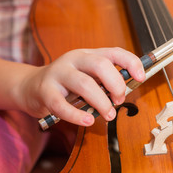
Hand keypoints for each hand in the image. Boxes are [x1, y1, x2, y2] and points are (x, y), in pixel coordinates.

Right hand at [14, 47, 144, 126]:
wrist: (31, 86)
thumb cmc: (65, 84)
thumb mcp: (87, 77)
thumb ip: (103, 82)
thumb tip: (124, 93)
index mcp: (88, 55)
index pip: (114, 52)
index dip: (130, 63)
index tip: (141, 77)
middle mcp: (73, 60)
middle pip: (99, 65)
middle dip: (115, 84)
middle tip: (119, 100)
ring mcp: (58, 74)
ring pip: (84, 84)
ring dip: (101, 102)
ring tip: (108, 114)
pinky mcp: (45, 91)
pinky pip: (62, 104)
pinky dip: (77, 115)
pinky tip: (87, 121)